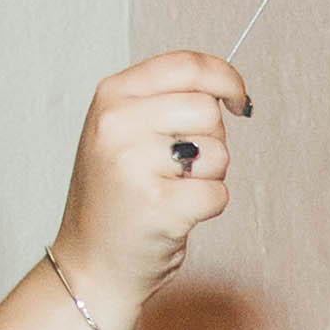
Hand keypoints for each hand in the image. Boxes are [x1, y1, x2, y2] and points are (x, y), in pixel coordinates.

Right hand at [54, 54, 246, 321]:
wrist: (90, 264)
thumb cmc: (117, 195)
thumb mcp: (123, 131)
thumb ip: (165, 101)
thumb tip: (227, 89)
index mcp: (111, 96)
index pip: (185, 65)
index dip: (225, 78)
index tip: (239, 99)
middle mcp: (117, 124)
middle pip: (208, 110)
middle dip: (211, 139)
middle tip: (182, 167)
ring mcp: (135, 165)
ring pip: (218, 152)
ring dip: (209, 176)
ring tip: (171, 191)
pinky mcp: (160, 206)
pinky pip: (218, 194)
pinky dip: (208, 207)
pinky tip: (176, 215)